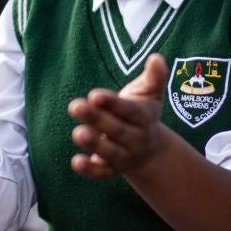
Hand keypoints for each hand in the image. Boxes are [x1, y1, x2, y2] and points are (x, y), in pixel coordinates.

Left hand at [67, 53, 167, 178]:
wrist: (151, 150)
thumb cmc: (142, 113)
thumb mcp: (150, 94)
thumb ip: (154, 77)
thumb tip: (156, 57)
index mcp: (144, 118)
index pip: (129, 110)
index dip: (113, 103)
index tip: (94, 94)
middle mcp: (136, 138)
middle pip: (117, 130)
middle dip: (97, 119)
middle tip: (75, 106)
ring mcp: (124, 155)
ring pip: (109, 152)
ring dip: (93, 144)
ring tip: (77, 133)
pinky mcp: (111, 169)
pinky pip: (102, 173)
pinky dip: (90, 170)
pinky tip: (76, 161)